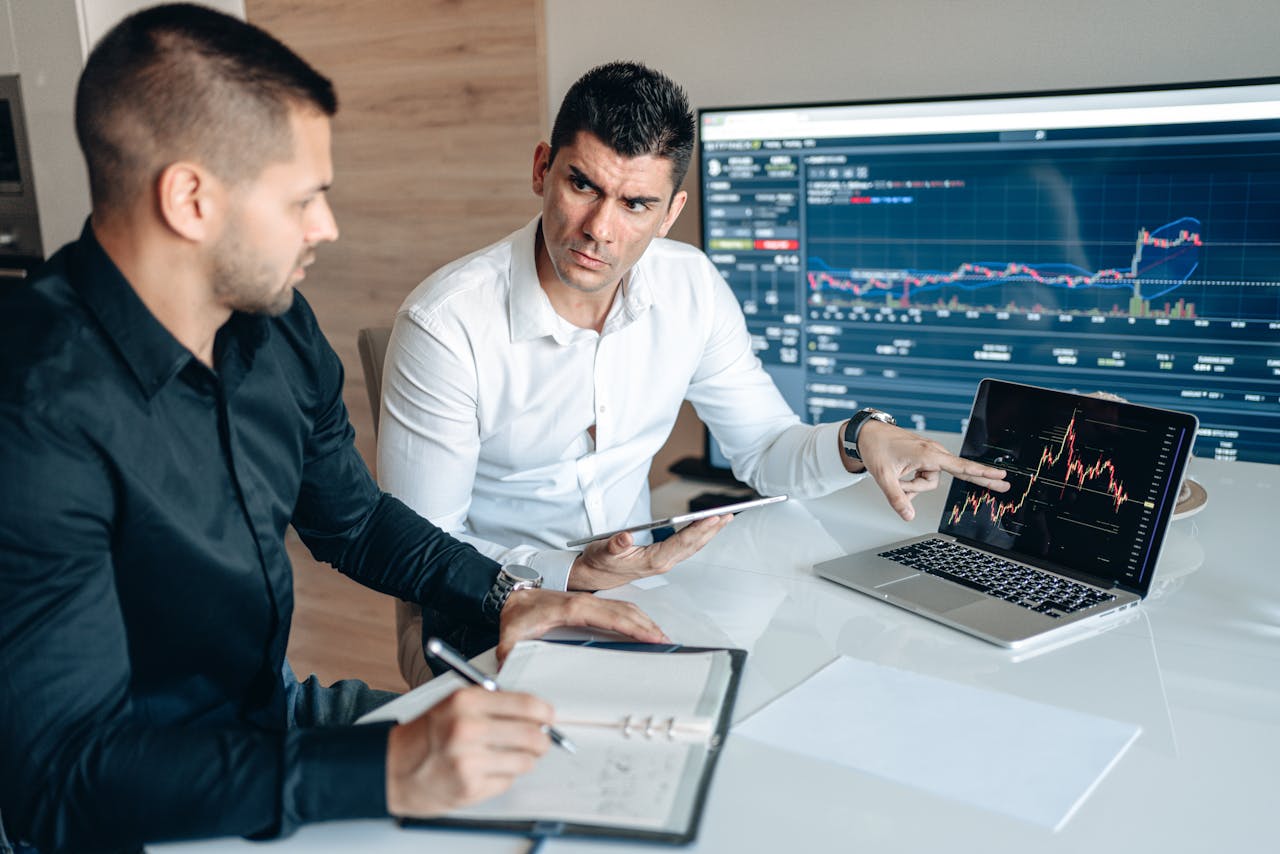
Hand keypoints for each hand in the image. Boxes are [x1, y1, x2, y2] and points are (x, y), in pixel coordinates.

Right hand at [385, 686, 551, 816]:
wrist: (391, 767)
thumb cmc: (425, 734)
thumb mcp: (454, 704)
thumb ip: (493, 704)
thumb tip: (535, 712)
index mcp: (465, 702)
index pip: (526, 705)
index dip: (544, 713)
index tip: (549, 717)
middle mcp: (467, 729)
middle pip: (532, 736)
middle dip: (542, 740)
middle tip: (541, 741)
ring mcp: (468, 761)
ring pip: (524, 761)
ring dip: (524, 760)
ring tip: (509, 756)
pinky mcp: (469, 787)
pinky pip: (507, 781)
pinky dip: (504, 776)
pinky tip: (486, 770)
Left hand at [495, 587, 669, 663]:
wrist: (511, 595)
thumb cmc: (516, 613)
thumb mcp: (510, 635)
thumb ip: (509, 653)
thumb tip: (508, 670)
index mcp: (572, 609)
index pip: (612, 617)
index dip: (634, 627)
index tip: (651, 637)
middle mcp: (585, 602)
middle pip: (626, 612)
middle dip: (648, 627)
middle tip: (666, 643)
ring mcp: (588, 601)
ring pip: (625, 607)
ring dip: (645, 621)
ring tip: (661, 637)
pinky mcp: (588, 604)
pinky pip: (618, 608)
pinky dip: (635, 617)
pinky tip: (642, 627)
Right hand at [567, 515, 731, 591]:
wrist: (593, 576)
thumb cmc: (598, 562)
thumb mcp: (601, 551)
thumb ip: (614, 545)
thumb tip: (625, 536)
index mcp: (652, 561)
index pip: (681, 543)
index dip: (699, 530)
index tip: (713, 518)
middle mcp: (662, 563)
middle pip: (693, 545)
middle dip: (712, 530)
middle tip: (728, 514)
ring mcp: (664, 562)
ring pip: (692, 547)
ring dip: (708, 533)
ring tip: (723, 519)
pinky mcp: (662, 559)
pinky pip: (686, 547)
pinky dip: (698, 536)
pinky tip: (705, 528)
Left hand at [843, 419, 1009, 521]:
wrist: (868, 433)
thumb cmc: (876, 448)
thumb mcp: (883, 477)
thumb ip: (896, 498)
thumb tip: (908, 516)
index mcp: (927, 454)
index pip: (961, 467)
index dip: (981, 473)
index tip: (1000, 475)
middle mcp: (932, 453)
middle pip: (940, 480)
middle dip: (939, 484)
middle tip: (990, 483)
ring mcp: (929, 455)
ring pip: (929, 482)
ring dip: (912, 484)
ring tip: (895, 474)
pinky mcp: (924, 458)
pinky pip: (924, 477)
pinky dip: (912, 481)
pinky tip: (899, 476)